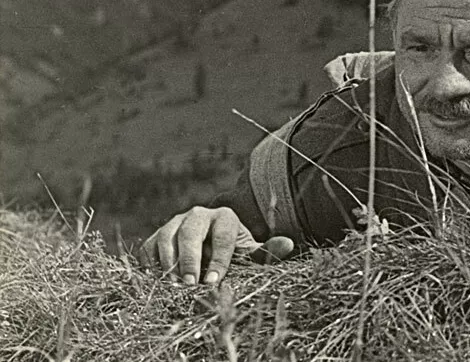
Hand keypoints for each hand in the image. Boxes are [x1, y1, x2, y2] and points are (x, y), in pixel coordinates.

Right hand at [138, 206, 293, 284]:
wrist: (211, 249)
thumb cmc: (234, 254)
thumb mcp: (251, 254)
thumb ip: (267, 252)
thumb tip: (288, 244)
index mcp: (225, 217)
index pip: (222, 235)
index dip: (219, 258)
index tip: (214, 282)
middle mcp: (198, 215)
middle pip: (190, 232)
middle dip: (189, 259)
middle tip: (190, 285)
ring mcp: (174, 223)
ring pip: (166, 237)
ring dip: (168, 263)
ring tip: (173, 287)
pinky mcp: (157, 236)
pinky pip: (148, 248)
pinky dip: (150, 265)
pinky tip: (158, 283)